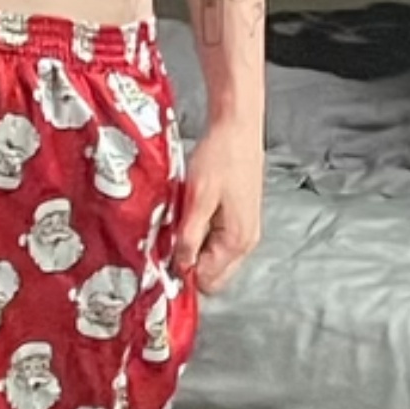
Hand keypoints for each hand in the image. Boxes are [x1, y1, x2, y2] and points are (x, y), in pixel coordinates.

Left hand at [172, 120, 262, 296]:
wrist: (238, 127)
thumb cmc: (221, 157)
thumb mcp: (198, 197)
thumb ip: (189, 237)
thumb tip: (180, 267)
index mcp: (237, 241)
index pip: (207, 281)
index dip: (182, 271)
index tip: (163, 254)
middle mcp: (246, 242)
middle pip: (214, 274)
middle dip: (190, 261)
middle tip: (170, 236)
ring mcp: (246, 230)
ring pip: (215, 257)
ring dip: (195, 245)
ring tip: (182, 219)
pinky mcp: (241, 217)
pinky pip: (219, 239)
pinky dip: (203, 232)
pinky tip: (193, 211)